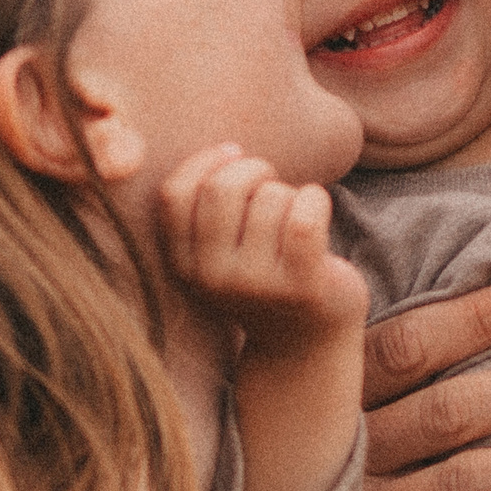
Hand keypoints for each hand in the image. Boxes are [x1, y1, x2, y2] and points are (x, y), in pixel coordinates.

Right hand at [159, 144, 367, 353]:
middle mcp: (213, 278)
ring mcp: (257, 284)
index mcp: (183, 264)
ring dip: (290, 194)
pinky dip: (316, 198)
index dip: (204, 161)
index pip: (174, 194)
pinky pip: (305, 214)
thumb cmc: (263, 273)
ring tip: (293, 219)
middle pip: (223, 189)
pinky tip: (316, 209)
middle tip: (270, 185)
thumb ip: (205, 205)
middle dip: (254, 170)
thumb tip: (229, 150)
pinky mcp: (302, 284)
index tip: (233, 156)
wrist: (305, 340)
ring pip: (272, 197)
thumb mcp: (218, 248)